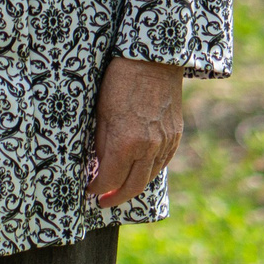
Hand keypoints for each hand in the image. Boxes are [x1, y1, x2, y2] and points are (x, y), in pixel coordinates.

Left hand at [88, 56, 183, 206]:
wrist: (154, 61)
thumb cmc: (119, 81)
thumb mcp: (100, 111)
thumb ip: (101, 141)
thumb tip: (96, 162)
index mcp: (126, 142)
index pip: (109, 178)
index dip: (96, 187)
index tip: (88, 189)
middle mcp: (149, 148)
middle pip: (132, 186)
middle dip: (115, 197)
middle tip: (102, 202)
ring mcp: (165, 143)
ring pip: (149, 177)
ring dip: (133, 187)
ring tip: (118, 191)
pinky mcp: (175, 136)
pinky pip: (162, 163)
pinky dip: (148, 173)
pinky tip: (138, 172)